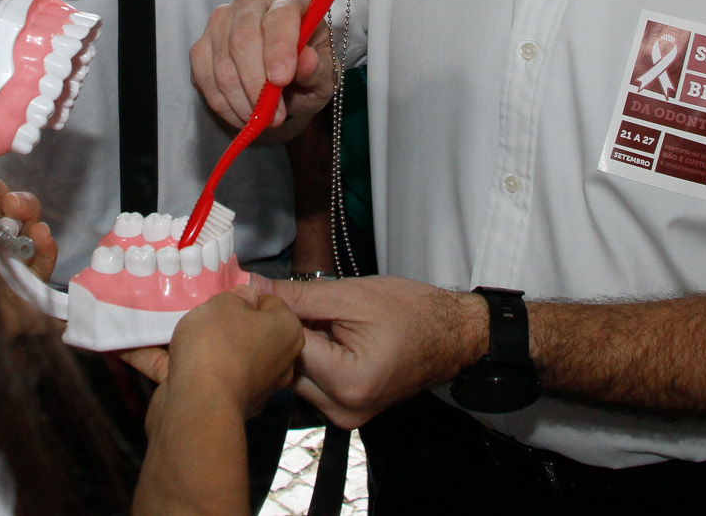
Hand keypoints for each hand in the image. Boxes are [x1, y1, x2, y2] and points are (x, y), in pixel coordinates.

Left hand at [0, 177, 57, 282]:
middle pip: (14, 211)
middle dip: (15, 199)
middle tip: (7, 203)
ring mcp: (10, 266)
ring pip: (32, 230)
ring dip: (31, 214)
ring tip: (22, 212)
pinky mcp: (29, 290)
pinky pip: (45, 264)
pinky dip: (47, 247)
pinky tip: (41, 235)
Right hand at [124, 282, 303, 421]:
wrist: (197, 408)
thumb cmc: (220, 345)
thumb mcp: (226, 303)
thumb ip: (235, 296)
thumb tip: (245, 298)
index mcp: (285, 336)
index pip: (271, 305)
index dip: (245, 294)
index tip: (221, 289)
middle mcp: (270, 364)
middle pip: (240, 331)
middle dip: (213, 319)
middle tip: (189, 299)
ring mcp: (239, 386)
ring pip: (209, 354)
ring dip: (181, 339)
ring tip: (152, 315)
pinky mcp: (208, 402)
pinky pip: (183, 373)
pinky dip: (157, 359)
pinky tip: (127, 343)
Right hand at [190, 0, 337, 137]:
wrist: (286, 80)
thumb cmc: (309, 70)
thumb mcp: (324, 75)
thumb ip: (317, 68)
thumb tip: (307, 61)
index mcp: (290, 0)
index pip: (280, 16)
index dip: (278, 48)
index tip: (281, 79)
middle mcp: (252, 1)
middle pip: (243, 38)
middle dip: (256, 83)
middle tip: (273, 115)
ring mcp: (221, 20)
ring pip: (222, 63)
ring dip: (241, 100)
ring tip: (262, 119)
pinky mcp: (201, 45)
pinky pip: (204, 77)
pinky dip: (224, 104)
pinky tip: (243, 115)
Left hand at [268, 276, 487, 427]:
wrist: (451, 336)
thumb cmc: (410, 311)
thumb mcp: (351, 295)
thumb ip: (298, 296)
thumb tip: (254, 288)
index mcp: (348, 382)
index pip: (288, 349)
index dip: (277, 318)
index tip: (274, 296)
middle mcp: (344, 410)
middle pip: (289, 368)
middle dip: (287, 335)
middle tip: (303, 305)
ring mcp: (346, 417)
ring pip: (297, 378)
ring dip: (300, 349)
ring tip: (322, 322)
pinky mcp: (347, 413)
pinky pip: (314, 385)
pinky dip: (314, 361)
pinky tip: (329, 339)